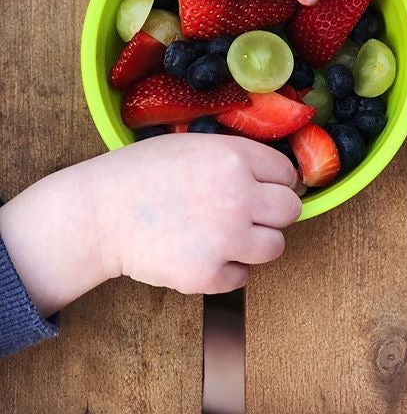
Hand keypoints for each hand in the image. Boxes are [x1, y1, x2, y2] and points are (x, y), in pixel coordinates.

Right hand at [0, 135, 301, 316]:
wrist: (99, 213)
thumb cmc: (142, 173)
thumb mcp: (194, 145)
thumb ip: (236, 157)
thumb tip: (273, 176)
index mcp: (234, 158)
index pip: (287, 174)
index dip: (277, 182)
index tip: (264, 190)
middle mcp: (238, 197)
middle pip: (290, 211)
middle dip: (274, 213)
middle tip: (249, 215)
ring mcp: (225, 238)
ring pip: (275, 246)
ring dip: (255, 243)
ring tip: (226, 236)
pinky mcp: (208, 274)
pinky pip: (243, 276)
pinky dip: (228, 270)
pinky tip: (204, 254)